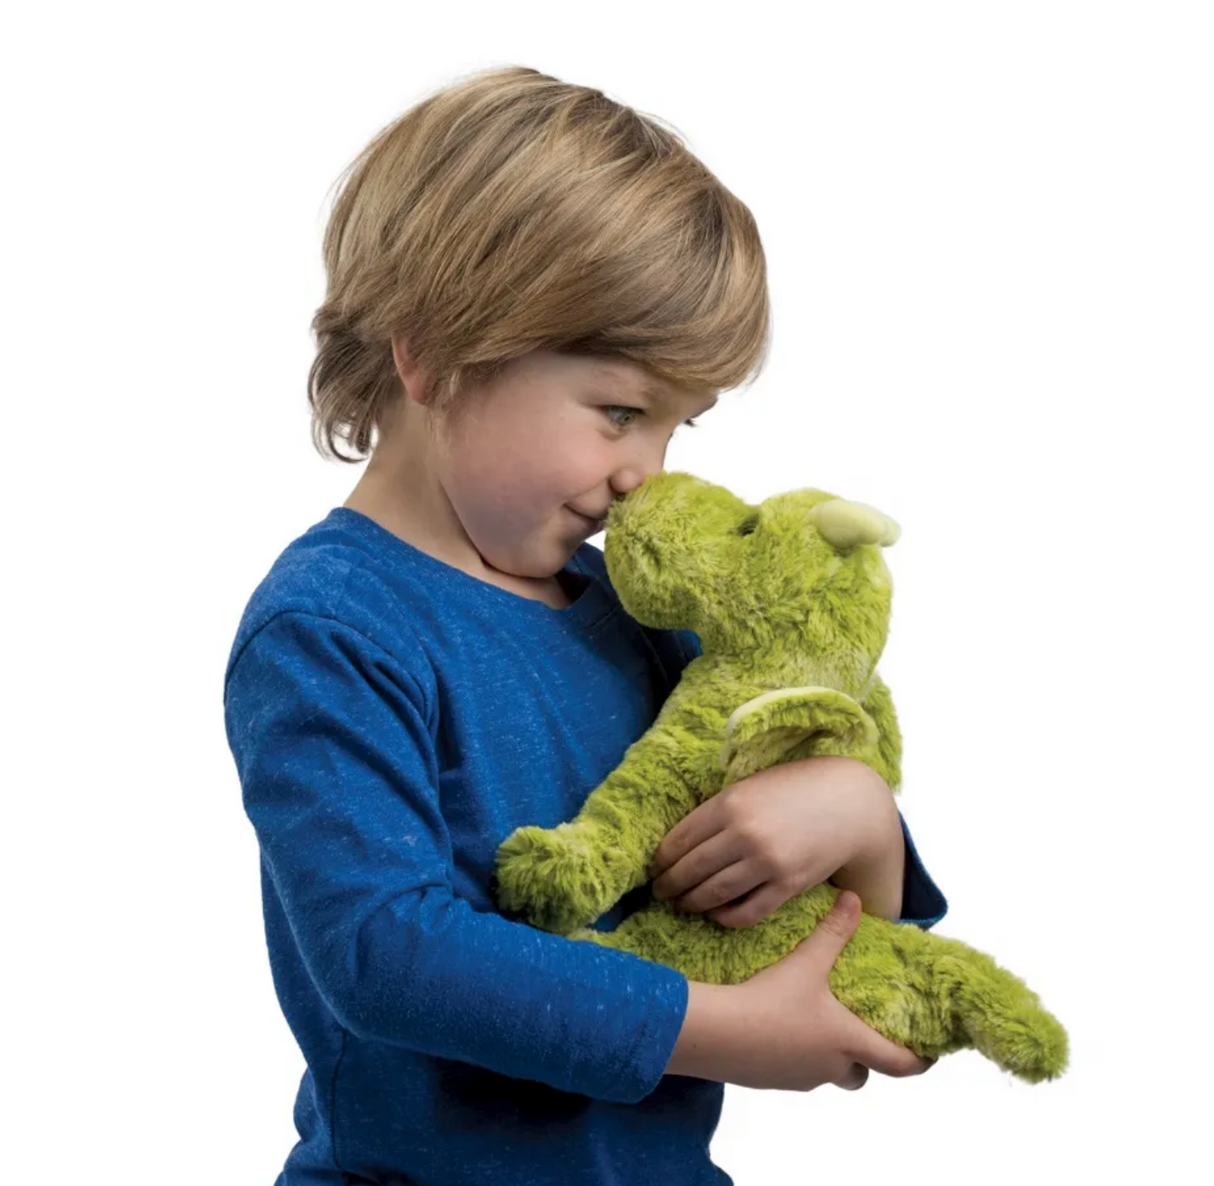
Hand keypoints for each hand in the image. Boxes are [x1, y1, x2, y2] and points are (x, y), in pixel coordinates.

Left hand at [647, 756, 894, 928]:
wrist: (848, 803)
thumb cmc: (794, 789)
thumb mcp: (750, 786)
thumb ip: (718, 810)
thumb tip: (681, 841)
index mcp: (729, 802)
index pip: (679, 839)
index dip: (661, 860)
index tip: (654, 869)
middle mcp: (744, 833)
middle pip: (691, 869)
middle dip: (670, 885)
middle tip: (661, 892)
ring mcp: (767, 862)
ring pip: (714, 894)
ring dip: (692, 903)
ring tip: (683, 904)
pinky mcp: (788, 885)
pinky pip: (746, 912)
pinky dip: (725, 917)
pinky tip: (716, 913)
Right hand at [732, 890, 935, 1089]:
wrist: (718, 1033)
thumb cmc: (771, 999)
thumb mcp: (807, 962)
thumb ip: (833, 931)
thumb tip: (853, 898)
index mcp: (848, 1042)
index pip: (899, 1064)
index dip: (920, 1060)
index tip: (930, 1053)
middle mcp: (829, 1067)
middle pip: (860, 1075)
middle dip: (865, 1058)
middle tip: (861, 1031)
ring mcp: (799, 1079)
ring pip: (825, 1073)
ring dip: (828, 1054)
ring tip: (816, 1022)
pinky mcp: (771, 1081)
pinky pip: (795, 1071)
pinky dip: (796, 1054)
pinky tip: (778, 1026)